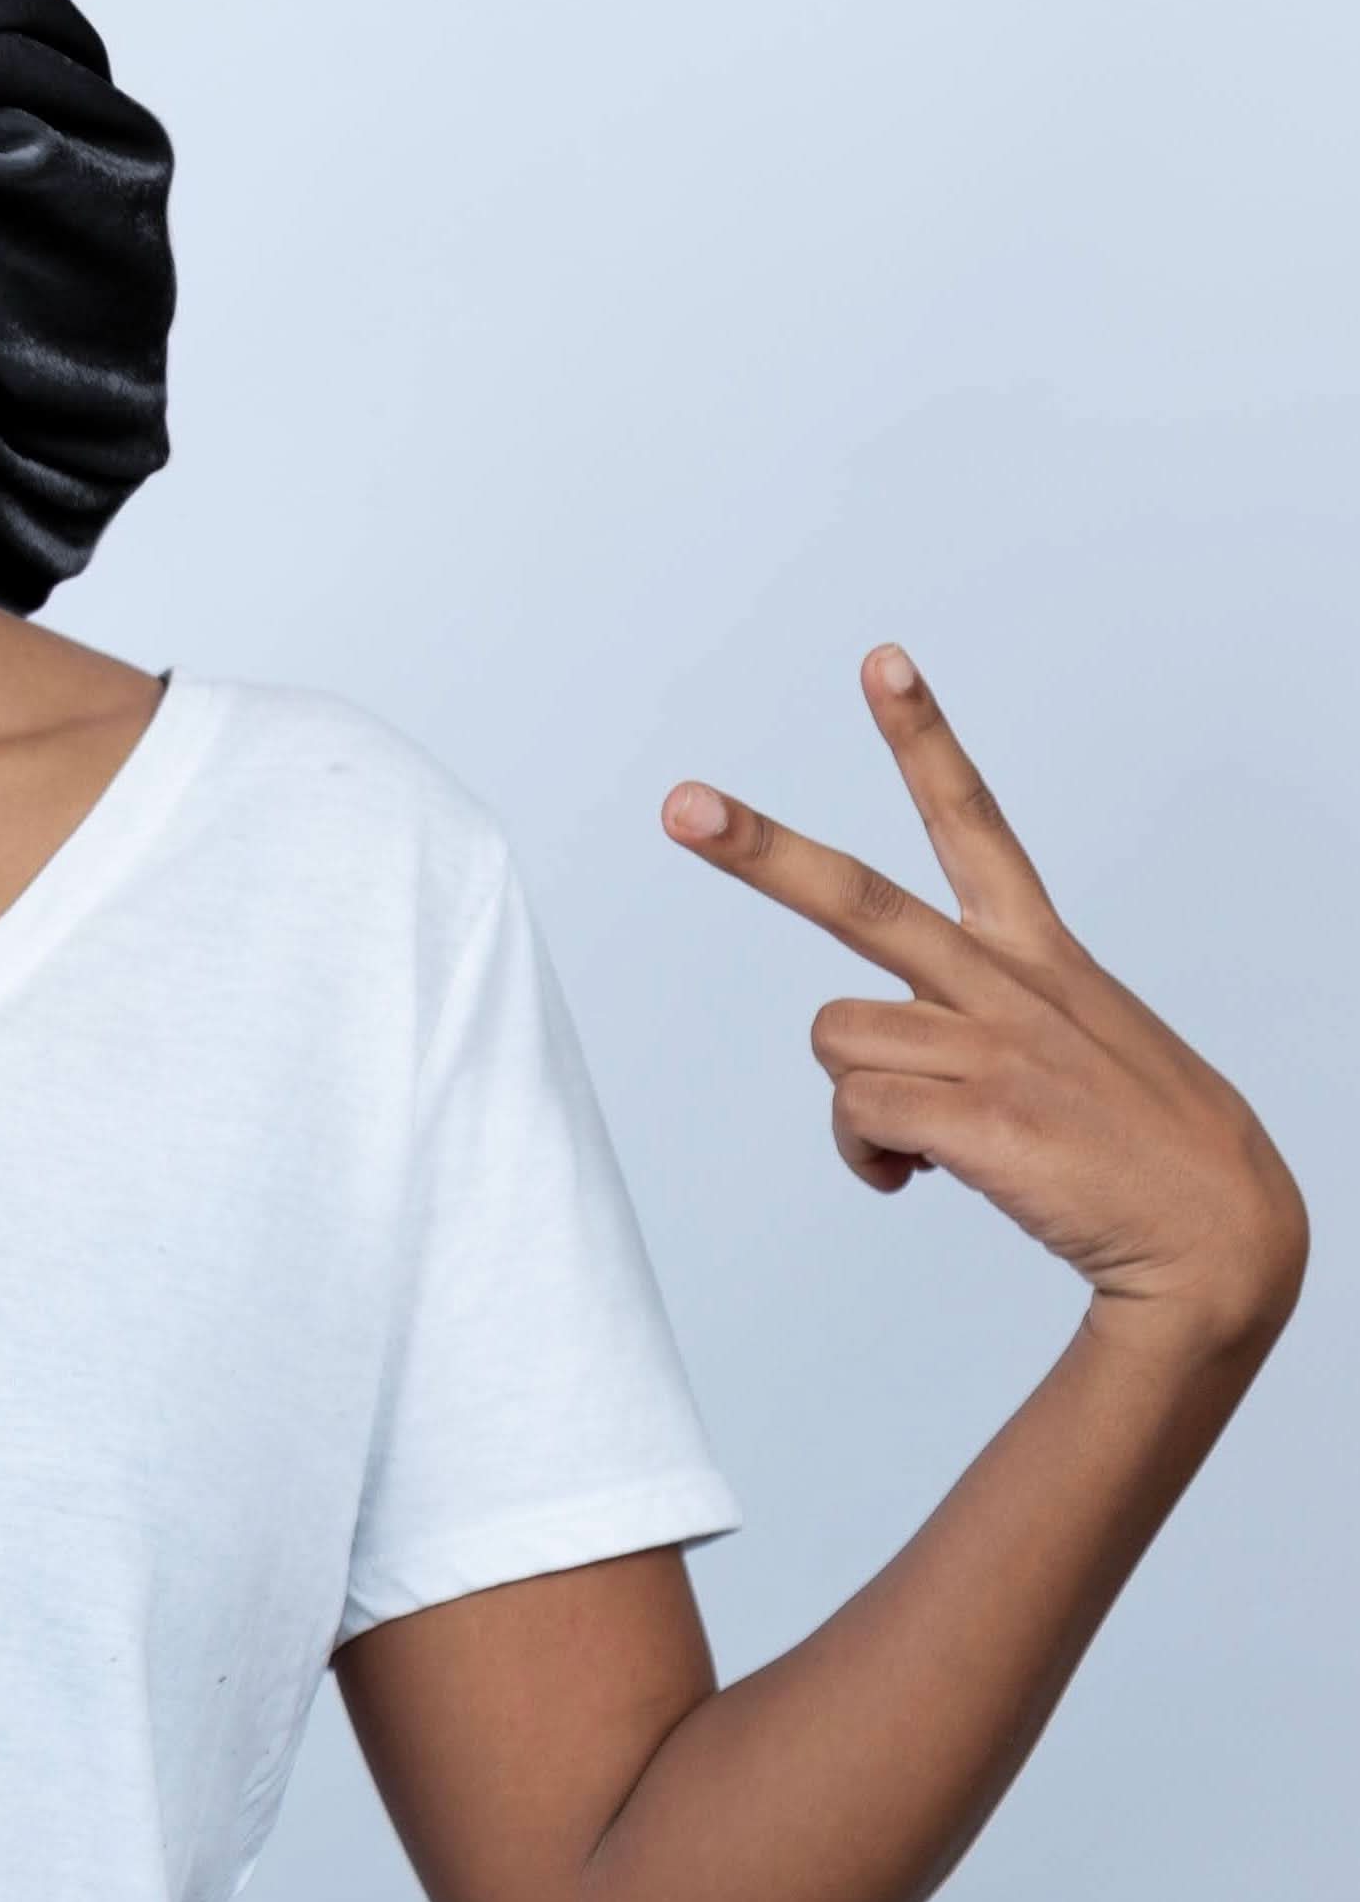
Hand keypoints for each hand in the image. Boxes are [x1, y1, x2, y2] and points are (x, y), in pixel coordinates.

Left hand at [662, 645, 1307, 1360]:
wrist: (1219, 1238)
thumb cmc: (1136, 1146)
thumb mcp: (1068, 1047)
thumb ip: (972, 1025)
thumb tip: (878, 1069)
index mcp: (1039, 951)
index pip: (974, 820)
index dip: (924, 738)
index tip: (882, 663)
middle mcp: (1008, 982)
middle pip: (856, 898)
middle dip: (758, 850)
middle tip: (681, 805)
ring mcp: (992, 1047)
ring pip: (834, 1039)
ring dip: (856, 1104)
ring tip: (923, 1142)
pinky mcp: (980, 1116)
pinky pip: (853, 1116)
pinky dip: (867, 1160)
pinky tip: (917, 1177)